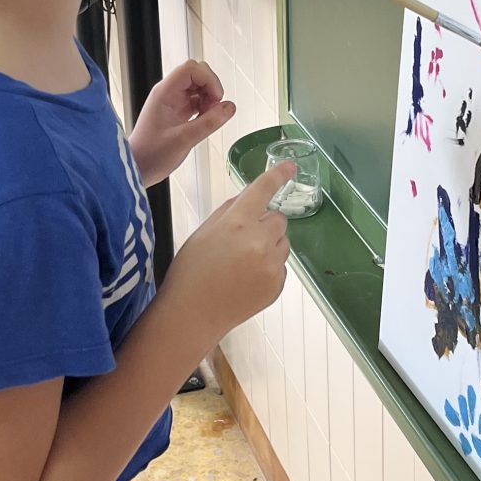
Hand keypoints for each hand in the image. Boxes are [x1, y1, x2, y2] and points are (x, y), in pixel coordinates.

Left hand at [129, 60, 236, 185]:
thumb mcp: (184, 140)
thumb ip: (209, 122)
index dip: (208, 79)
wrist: (138, 168)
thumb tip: (229, 107)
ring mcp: (172, 102)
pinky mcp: (176, 112)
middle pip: (196, 74)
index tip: (217, 98)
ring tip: (210, 117)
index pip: (191, 69)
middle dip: (211, 88)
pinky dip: (205, 107)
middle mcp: (168, 93)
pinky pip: (196, 100)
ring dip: (209, 98)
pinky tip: (205, 121)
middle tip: (215, 108)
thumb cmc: (151, 155)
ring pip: (198, 87)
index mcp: (164, 93)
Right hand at [159, 159, 295, 350]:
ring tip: (242, 263)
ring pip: (283, 243)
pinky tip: (245, 280)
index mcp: (237, 223)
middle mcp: (258, 242)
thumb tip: (249, 197)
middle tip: (242, 241)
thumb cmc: (191, 271)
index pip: (263, 191)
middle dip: (265, 224)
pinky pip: (281, 267)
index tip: (290, 167)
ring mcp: (271, 266)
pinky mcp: (277, 285)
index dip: (277, 176)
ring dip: (269, 246)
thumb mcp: (203, 232)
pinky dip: (268, 269)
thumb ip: (229, 211)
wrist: (192, 314)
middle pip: (279, 219)